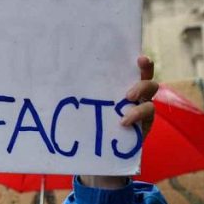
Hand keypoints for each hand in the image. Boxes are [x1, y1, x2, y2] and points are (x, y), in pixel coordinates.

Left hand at [80, 56, 157, 188]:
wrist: (96, 145)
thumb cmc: (88, 116)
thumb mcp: (84, 101)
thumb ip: (78, 91)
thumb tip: (52, 78)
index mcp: (124, 83)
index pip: (136, 69)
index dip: (143, 63)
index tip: (139, 59)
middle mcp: (137, 94)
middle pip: (149, 83)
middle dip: (142, 85)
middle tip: (129, 95)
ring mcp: (142, 110)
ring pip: (151, 102)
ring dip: (140, 106)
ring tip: (124, 114)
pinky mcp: (144, 125)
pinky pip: (147, 120)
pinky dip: (137, 119)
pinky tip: (123, 124)